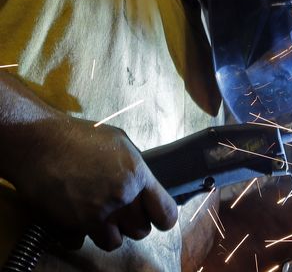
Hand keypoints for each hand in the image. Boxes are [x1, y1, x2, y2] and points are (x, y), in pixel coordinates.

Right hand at [9, 113, 177, 250]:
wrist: (38, 144)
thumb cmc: (78, 136)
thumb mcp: (120, 142)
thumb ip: (136, 166)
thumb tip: (143, 182)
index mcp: (137, 177)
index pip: (165, 213)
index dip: (163, 217)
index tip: (157, 215)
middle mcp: (120, 199)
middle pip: (140, 231)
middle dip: (134, 223)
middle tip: (124, 212)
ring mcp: (94, 215)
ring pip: (113, 242)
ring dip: (109, 232)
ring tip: (101, 216)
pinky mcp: (69, 226)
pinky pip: (82, 243)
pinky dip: (80, 235)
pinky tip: (76, 218)